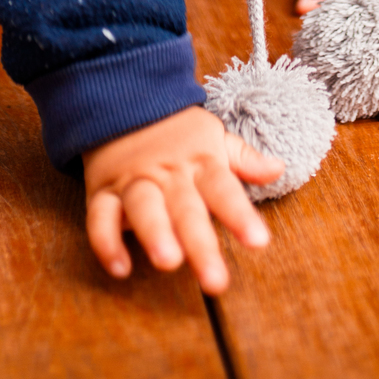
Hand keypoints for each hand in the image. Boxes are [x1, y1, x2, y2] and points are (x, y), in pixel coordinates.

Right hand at [83, 103, 282, 292]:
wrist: (122, 98)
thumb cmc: (175, 130)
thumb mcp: (212, 136)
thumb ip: (243, 158)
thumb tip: (278, 169)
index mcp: (200, 162)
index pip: (224, 188)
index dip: (240, 215)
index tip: (258, 242)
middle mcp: (168, 174)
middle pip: (186, 209)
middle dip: (200, 244)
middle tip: (215, 280)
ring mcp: (134, 181)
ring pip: (144, 207)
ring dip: (155, 233)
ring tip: (168, 261)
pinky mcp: (102, 191)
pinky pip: (100, 216)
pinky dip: (106, 241)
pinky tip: (119, 268)